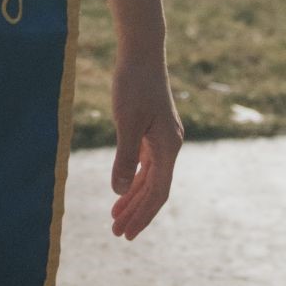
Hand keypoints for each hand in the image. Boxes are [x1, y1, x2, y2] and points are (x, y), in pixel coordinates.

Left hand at [108, 52, 184, 239]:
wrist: (141, 52)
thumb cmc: (134, 83)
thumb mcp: (126, 121)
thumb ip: (124, 156)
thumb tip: (119, 190)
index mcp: (168, 147)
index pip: (158, 192)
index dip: (143, 214)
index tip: (126, 233)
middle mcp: (170, 146)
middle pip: (154, 189)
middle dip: (136, 212)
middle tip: (116, 233)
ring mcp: (162, 138)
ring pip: (149, 177)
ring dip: (133, 197)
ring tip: (115, 217)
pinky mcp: (153, 130)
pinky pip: (145, 163)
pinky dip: (134, 178)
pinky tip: (122, 188)